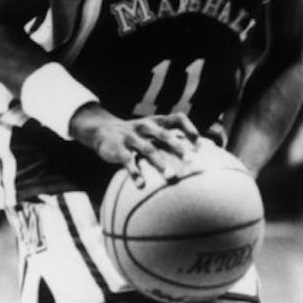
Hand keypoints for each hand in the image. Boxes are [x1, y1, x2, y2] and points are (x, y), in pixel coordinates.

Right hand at [69, 105, 199, 185]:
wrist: (102, 129)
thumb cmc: (136, 134)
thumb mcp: (152, 130)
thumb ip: (171, 136)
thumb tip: (200, 147)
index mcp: (156, 122)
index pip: (177, 118)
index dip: (190, 129)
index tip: (200, 144)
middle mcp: (145, 127)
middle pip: (164, 135)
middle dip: (178, 147)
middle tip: (190, 160)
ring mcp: (131, 137)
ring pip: (148, 149)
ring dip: (159, 163)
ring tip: (170, 176)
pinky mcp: (118, 149)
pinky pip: (128, 161)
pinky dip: (135, 173)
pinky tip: (141, 185)